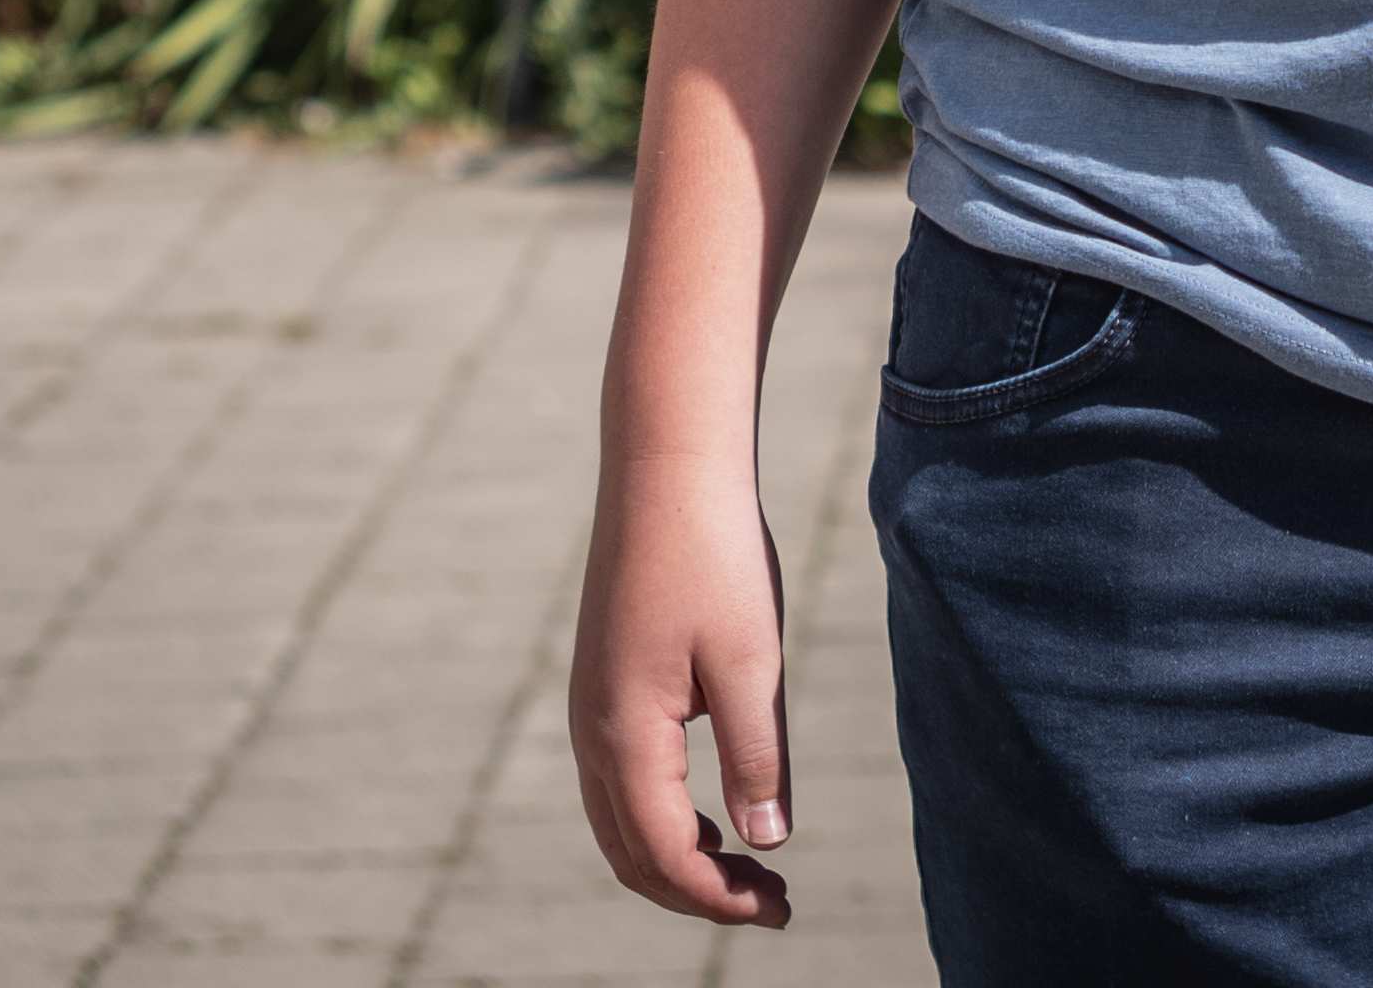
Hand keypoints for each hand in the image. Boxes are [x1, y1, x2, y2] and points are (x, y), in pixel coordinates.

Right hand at [569, 451, 793, 928]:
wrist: (666, 463)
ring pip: (619, 822)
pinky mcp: (602, 683)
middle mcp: (592, 731)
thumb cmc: (715, 555)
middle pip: (632, 854)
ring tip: (747, 873)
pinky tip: (713, 814)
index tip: (782, 908)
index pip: (666, 855)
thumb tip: (767, 846)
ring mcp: (589, 706)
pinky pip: (618, 783)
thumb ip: (757, 757)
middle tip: (773, 905)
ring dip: (677, 861)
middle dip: (697, 894)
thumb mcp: (752, 660)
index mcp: (625, 735)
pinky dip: (659, 820)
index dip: (721, 899)